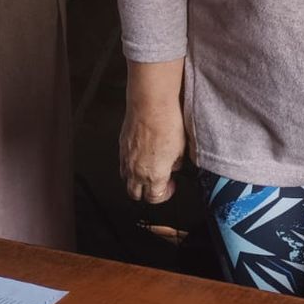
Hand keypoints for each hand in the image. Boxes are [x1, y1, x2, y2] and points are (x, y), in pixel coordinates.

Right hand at [119, 59, 185, 203]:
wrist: (151, 104)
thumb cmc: (167, 123)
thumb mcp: (182, 148)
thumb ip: (176, 163)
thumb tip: (174, 165)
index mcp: (154, 175)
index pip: (155, 198)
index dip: (165, 194)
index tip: (171, 185)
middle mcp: (136, 171)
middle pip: (136, 194)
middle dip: (147, 192)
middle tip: (159, 182)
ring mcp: (126, 160)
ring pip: (126, 180)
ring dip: (137, 180)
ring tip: (149, 169)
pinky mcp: (121, 147)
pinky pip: (123, 165)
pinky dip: (130, 166)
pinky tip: (141, 156)